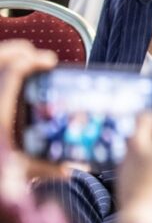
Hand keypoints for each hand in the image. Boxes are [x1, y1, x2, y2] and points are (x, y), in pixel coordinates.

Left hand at [0, 40, 68, 179]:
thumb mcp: (20, 171)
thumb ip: (46, 169)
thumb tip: (73, 168)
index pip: (12, 75)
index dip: (32, 61)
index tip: (50, 61)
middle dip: (16, 51)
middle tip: (34, 53)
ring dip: (4, 57)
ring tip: (21, 59)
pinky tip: (8, 78)